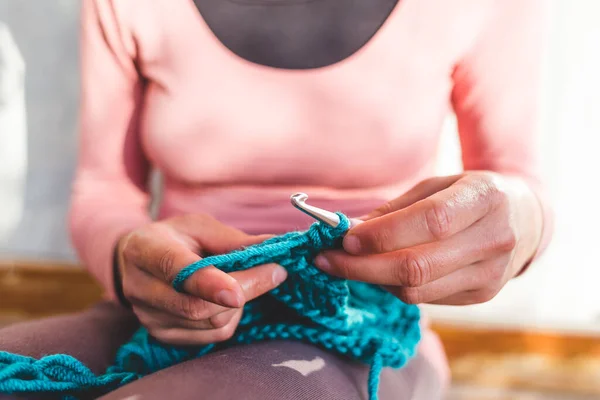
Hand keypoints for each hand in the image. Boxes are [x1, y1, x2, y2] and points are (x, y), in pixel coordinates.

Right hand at [116, 214, 287, 344]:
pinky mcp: (161, 335)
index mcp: (146, 250)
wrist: (140, 262)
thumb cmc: (176, 238)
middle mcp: (139, 287)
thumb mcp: (200, 226)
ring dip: (238, 305)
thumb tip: (274, 246)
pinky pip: (210, 337)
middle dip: (244, 291)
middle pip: (196, 305)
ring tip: (241, 283)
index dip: (207, 283)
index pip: (175, 270)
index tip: (237, 293)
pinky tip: (226, 301)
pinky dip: (229, 319)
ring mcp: (148, 317)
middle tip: (275, 272)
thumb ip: (232, 239)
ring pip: (208, 324)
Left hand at [315, 172, 542, 304]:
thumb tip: (348, 230)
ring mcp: (492, 273)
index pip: (430, 221)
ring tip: (349, 265)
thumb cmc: (467, 195)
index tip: (344, 238)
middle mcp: (495, 238)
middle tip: (326, 260)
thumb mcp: (436, 186)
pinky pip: (425, 299)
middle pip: (418, 265)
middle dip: (362, 267)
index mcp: (485, 197)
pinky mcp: (483, 295)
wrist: (522, 219)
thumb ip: (395, 209)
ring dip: (373, 279)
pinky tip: (380, 272)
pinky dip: (394, 287)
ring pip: (417, 289)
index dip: (383, 233)